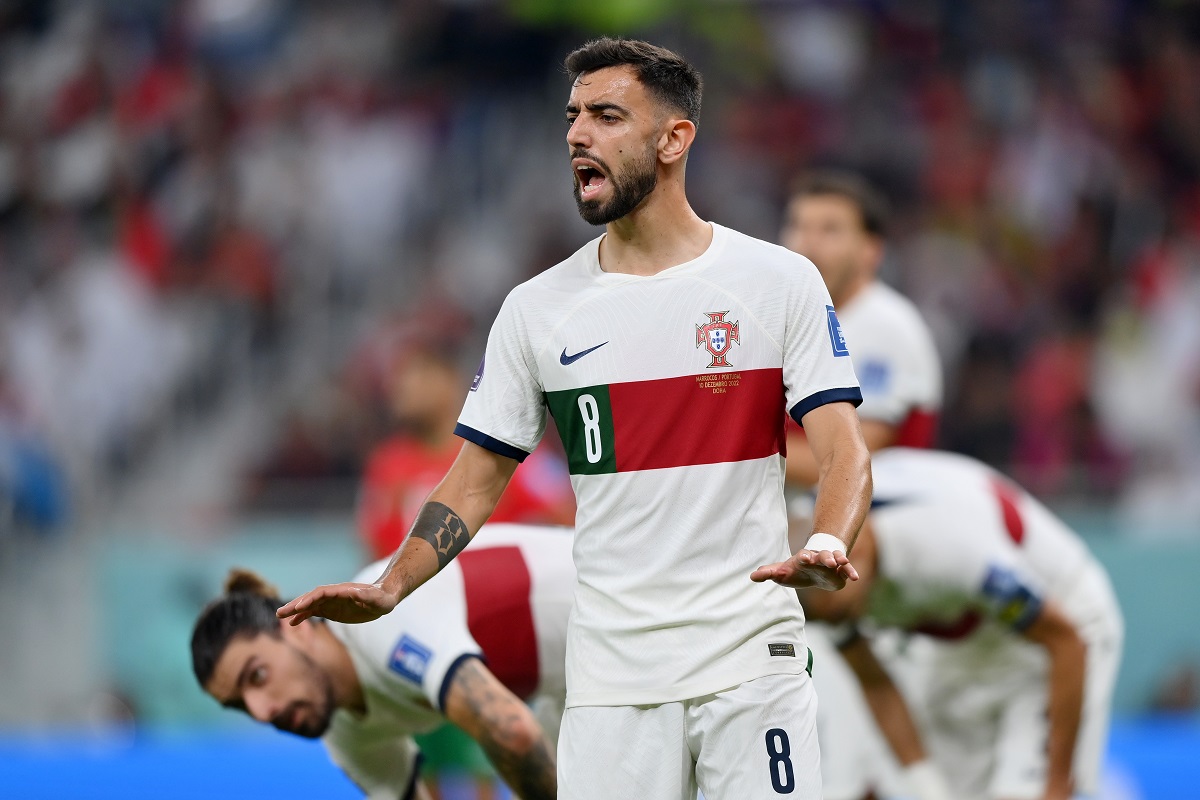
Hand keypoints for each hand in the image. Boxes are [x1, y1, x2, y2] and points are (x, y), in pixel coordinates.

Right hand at [276, 582, 398, 625]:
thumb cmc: (382, 599)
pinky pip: (314, 612)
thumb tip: (356, 592)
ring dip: (295, 610)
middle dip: (296, 604)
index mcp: (342, 591)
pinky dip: (303, 617)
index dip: (310, 599)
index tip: (298, 607)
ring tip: (280, 616)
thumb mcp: (377, 599)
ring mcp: (331, 602)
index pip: (321, 593)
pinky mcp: (332, 610)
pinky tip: (293, 623)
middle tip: (280, 612)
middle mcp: (333, 595)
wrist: (383, 599)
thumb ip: (366, 595)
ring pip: (309, 605)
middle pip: (311, 598)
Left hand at [750, 548, 858, 590]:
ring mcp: (830, 563)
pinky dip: (850, 571)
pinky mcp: (839, 571)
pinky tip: (855, 577)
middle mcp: (818, 558)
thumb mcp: (782, 571)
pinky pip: (846, 569)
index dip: (804, 557)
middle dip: (824, 557)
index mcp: (804, 558)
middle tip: (827, 561)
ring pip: (836, 558)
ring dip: (839, 560)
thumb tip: (752, 576)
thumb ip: (769, 573)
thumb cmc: (796, 569)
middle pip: (822, 555)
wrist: (814, 567)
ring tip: (842, 562)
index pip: (803, 556)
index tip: (804, 558)